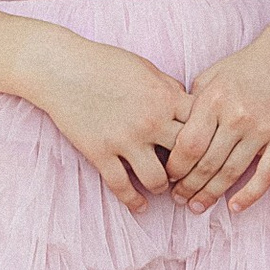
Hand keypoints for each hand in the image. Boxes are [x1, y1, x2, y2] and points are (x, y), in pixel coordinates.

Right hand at [30, 34, 192, 211]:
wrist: (62, 68)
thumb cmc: (105, 62)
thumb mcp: (146, 68)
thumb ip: (170, 88)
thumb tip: (188, 106)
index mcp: (166, 97)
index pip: (203, 126)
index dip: (208, 140)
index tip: (205, 148)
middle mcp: (150, 121)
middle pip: (187, 157)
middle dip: (192, 169)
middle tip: (190, 176)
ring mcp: (124, 140)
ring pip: (158, 180)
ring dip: (164, 187)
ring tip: (164, 187)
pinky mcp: (100, 153)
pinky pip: (122, 187)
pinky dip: (134, 201)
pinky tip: (141, 206)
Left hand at [162, 7, 269, 211]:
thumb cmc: (247, 65)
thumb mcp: (211, 75)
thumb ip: (192, 103)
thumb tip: (174, 133)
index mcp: (214, 99)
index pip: (188, 145)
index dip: (175, 167)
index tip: (168, 176)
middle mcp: (236, 116)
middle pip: (207, 164)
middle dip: (188, 186)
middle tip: (178, 199)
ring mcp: (262, 129)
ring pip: (231, 173)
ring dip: (211, 194)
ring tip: (197, 206)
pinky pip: (265, 175)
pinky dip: (249, 195)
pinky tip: (234, 207)